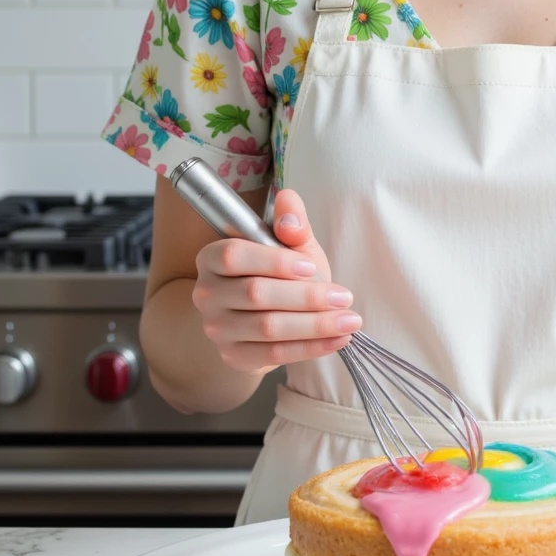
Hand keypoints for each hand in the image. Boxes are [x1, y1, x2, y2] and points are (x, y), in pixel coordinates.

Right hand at [191, 186, 361, 373]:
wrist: (265, 317)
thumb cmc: (280, 275)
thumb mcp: (289, 245)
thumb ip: (291, 223)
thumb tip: (288, 199)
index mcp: (212, 257)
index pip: (234, 256)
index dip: (273, 261)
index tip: (310, 266)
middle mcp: (206, 293)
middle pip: (256, 294)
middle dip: (306, 296)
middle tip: (344, 297)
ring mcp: (216, 328)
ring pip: (268, 327)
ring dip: (314, 325)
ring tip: (349, 320)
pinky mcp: (233, 356)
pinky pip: (273, 354)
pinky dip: (310, 348)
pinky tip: (337, 339)